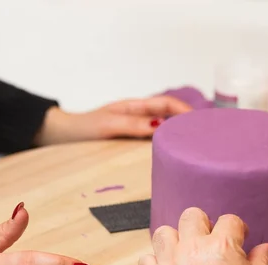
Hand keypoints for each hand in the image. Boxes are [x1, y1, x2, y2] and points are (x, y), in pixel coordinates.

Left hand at [34, 95, 191, 145]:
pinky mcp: (131, 141)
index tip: (200, 123)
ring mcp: (135, 128)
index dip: (186, 112)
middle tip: (205, 137)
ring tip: (195, 147)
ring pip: (164, 129)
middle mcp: (138, 116)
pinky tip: (173, 156)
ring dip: (179, 135)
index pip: (168, 105)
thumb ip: (133, 124)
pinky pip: (154, 140)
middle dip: (188, 123)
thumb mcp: (108, 125)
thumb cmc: (82, 129)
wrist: (61, 136)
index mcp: (135, 107)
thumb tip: (160, 126)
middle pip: (170, 116)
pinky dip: (167, 145)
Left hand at [137, 207, 267, 264]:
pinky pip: (145, 261)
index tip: (236, 236)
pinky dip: (154, 264)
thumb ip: (260, 261)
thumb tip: (264, 250)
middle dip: (203, 225)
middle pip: (192, 217)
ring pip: (164, 233)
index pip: (228, 221)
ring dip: (174, 240)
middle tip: (208, 240)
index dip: (236, 229)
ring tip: (183, 253)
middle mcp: (193, 250)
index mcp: (221, 246)